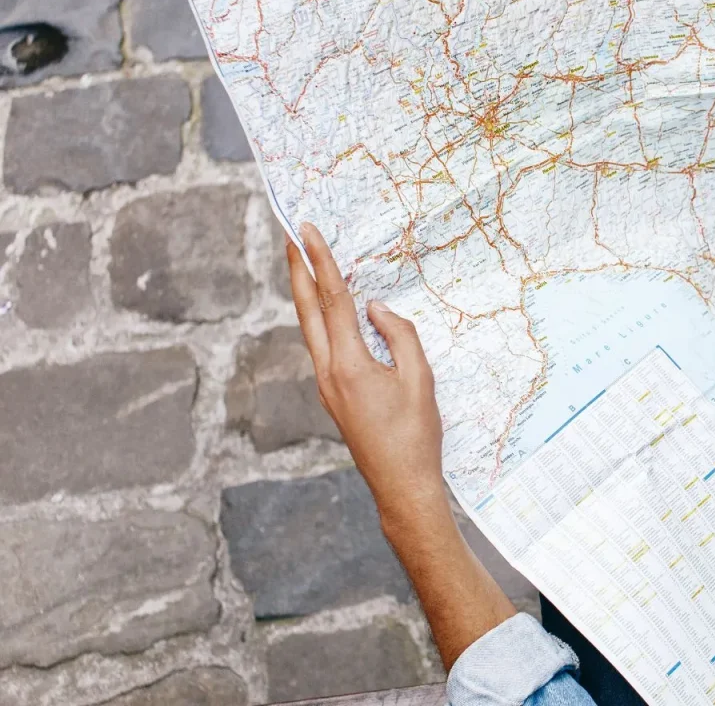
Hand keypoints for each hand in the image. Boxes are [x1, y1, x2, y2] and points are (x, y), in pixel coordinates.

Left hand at [287, 223, 447, 536]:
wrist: (401, 485)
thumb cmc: (416, 435)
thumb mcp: (420, 380)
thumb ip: (401, 336)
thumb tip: (376, 310)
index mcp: (350, 365)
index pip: (333, 301)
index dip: (322, 262)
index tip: (308, 232)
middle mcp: (329, 373)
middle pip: (307, 311)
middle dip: (298, 271)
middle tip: (290, 237)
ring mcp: (327, 386)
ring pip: (311, 330)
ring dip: (306, 294)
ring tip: (305, 264)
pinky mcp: (334, 395)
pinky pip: (324, 347)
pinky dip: (322, 320)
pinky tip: (329, 312)